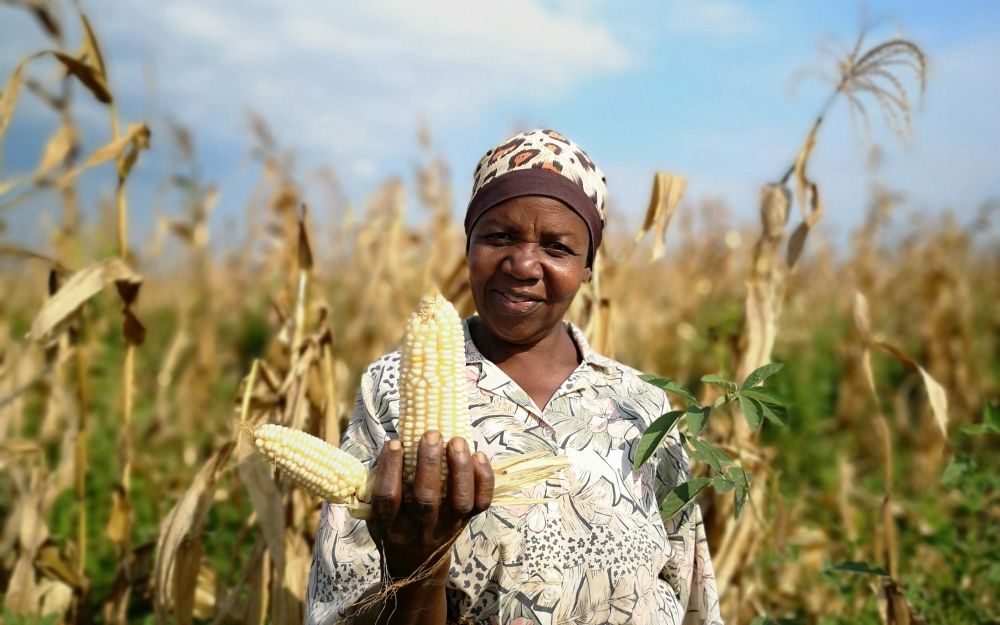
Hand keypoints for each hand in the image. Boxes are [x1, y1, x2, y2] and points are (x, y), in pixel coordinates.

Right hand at [366, 432, 493, 579]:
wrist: (417, 564)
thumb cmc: (395, 525)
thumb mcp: (377, 513)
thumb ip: (381, 482)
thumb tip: (394, 444)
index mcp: (391, 525)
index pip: (388, 498)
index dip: (390, 469)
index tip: (395, 443)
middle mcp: (419, 530)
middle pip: (426, 499)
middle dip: (429, 464)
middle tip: (431, 434)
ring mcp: (446, 528)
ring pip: (459, 502)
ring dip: (460, 469)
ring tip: (457, 441)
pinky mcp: (467, 523)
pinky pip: (480, 503)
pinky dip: (484, 479)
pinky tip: (478, 455)